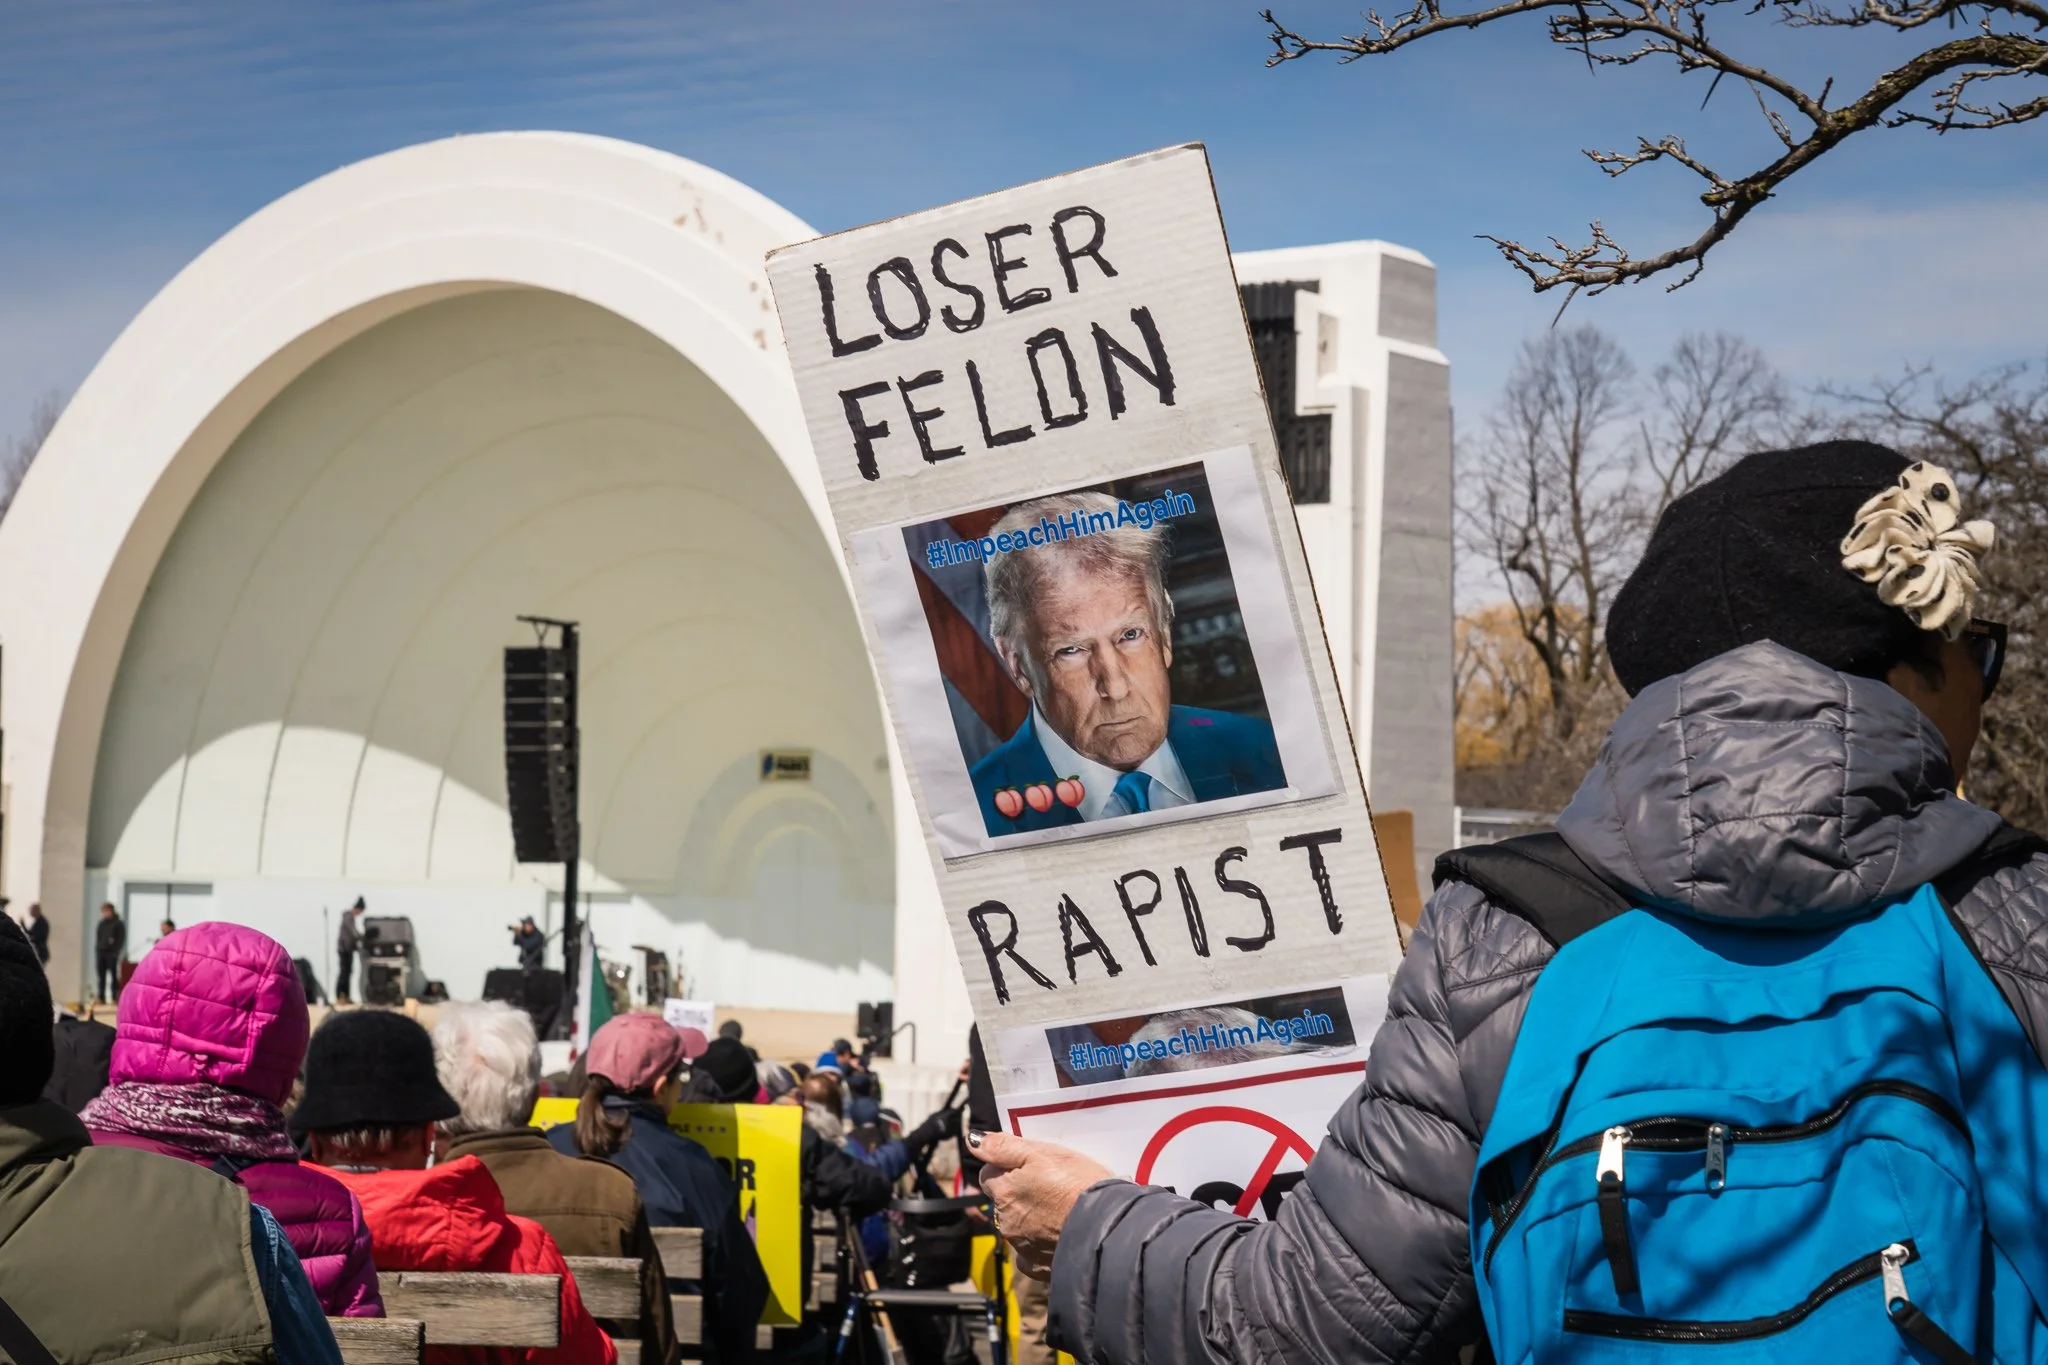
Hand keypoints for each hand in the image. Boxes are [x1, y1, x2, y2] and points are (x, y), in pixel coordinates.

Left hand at [972, 1130, 1113, 1276]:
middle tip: (1050, 1185)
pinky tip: (1058, 1234)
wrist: (1107, 1230)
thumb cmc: (1078, 1186)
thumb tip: (974, 1142)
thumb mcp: (1044, 1153)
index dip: (1008, 1167)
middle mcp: (1006, 1221)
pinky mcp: (1038, 1267)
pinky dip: (1039, 1244)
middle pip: (1003, 1200)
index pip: (989, 1173)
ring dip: (1030, 1217)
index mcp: (1004, 1191)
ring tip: (1060, 1209)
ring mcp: (1021, 1246)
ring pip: (1017, 1225)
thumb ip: (1003, 1147)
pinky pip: (1030, 1253)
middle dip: (1019, 1193)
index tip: (1031, 1166)